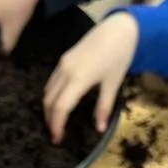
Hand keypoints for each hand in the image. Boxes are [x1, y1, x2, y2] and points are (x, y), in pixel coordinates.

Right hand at [42, 11, 136, 143]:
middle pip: (49, 101)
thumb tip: (99, 129)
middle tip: (56, 135)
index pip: (60, 107)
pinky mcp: (63, 59)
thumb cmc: (119, 55)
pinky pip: (51, 82)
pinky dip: (51, 96)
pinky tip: (60, 103)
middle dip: (50, 120)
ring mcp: (62, 64)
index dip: (57, 125)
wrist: (119, 28)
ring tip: (57, 121)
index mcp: (79, 78)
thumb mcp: (113, 83)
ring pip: (47, 91)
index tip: (58, 139)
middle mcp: (65, 71)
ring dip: (49, 109)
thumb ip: (104, 107)